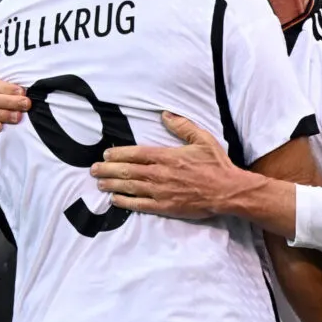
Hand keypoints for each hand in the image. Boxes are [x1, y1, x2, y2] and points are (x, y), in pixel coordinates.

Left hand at [91, 113, 245, 219]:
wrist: (228, 191)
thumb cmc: (216, 164)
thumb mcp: (202, 139)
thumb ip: (182, 126)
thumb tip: (165, 115)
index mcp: (167, 156)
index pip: (135, 153)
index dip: (118, 154)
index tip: (106, 153)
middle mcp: (160, 174)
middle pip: (127, 171)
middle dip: (107, 169)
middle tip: (93, 169)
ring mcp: (161, 192)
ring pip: (130, 187)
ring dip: (112, 184)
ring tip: (99, 183)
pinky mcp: (165, 207)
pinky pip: (140, 205)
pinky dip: (125, 202)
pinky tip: (114, 200)